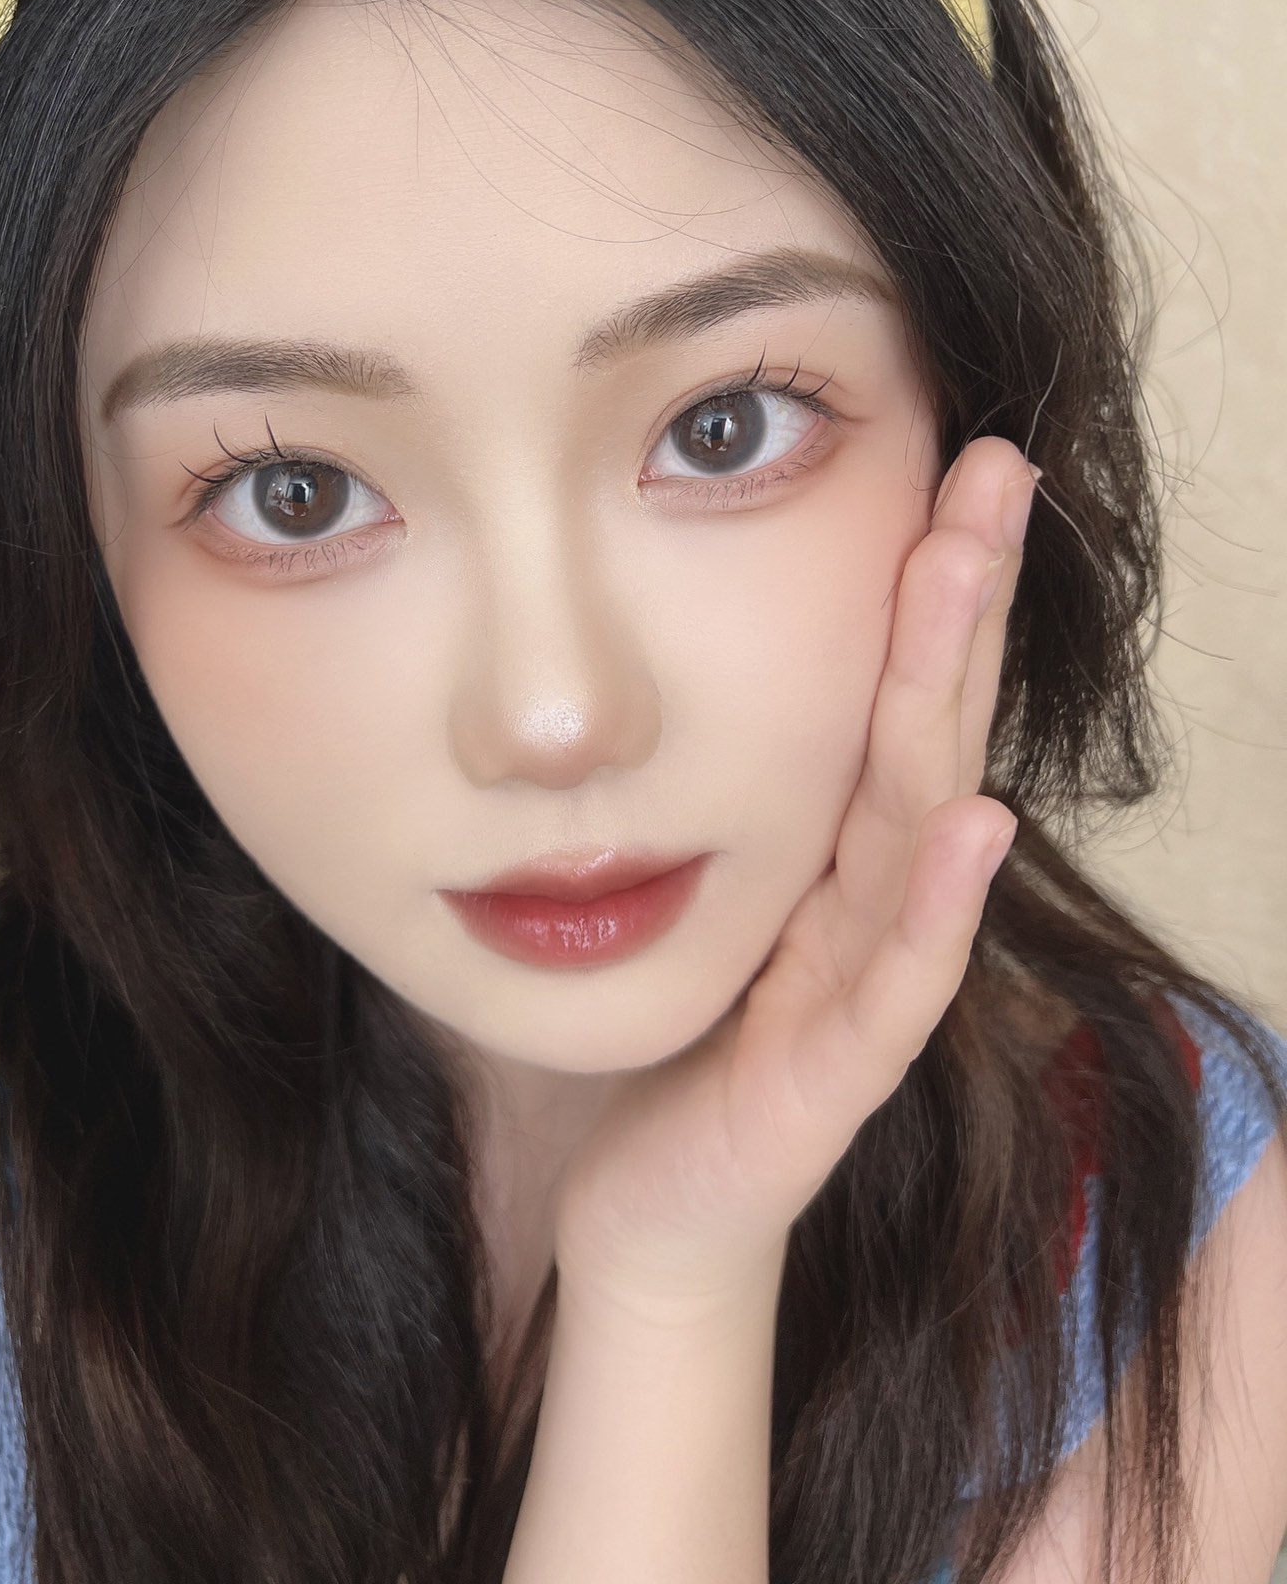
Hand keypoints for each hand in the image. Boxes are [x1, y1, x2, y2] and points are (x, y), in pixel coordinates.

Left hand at [552, 437, 1038, 1323]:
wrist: (655, 1199)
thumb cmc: (683, 1029)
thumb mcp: (704, 878)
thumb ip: (722, 778)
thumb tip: (675, 626)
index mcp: (828, 842)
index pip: (892, 692)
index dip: (927, 580)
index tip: (949, 450)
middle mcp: (868, 895)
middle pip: (923, 725)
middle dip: (958, 595)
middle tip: (994, 462)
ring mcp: (863, 983)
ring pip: (920, 823)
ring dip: (949, 697)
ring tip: (972, 573)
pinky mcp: (836, 1075)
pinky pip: (895, 985)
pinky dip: (937, 905)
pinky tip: (975, 822)